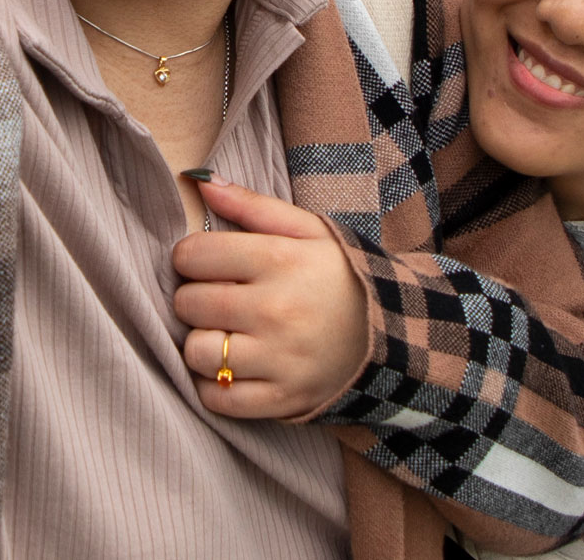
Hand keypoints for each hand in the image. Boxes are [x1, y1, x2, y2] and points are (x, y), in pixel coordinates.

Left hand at [170, 180, 372, 420]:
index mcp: (279, 261)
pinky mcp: (281, 400)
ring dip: (202, 344)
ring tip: (225, 334)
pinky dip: (214, 386)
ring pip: (197, 353)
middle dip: (195, 298)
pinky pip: (217, 399)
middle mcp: (275, 311)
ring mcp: (279, 360)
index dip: (191, 257)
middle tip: (218, 298)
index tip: (206, 263)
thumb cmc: (340, 275)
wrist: (395, 332)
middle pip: (188, 304)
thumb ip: (251, 205)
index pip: (192, 255)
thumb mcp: (308, 229)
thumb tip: (199, 184)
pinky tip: (232, 367)